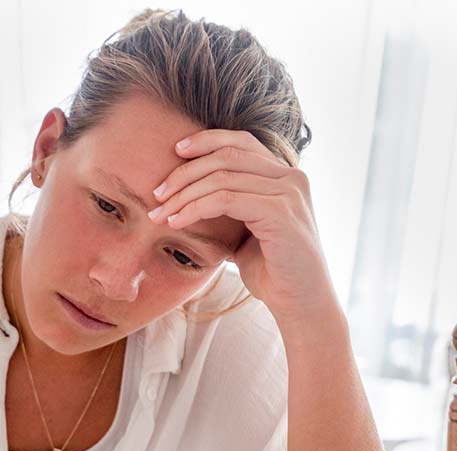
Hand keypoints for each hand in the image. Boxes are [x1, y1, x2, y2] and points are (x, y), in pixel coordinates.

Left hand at [147, 130, 337, 326]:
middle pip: (227, 156)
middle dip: (185, 172)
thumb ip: (229, 207)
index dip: (206, 140)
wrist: (300, 303)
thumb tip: (189, 196)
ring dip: (183, 195)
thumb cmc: (272, 271)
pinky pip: (225, 200)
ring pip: (221, 178)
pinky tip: (176, 222)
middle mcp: (291, 177)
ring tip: (159, 213)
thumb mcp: (246, 231)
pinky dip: (194, 208)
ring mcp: (288, 193)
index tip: (175, 150)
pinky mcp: (280, 212)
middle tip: (156, 193)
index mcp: (285, 176)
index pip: (241, 141)